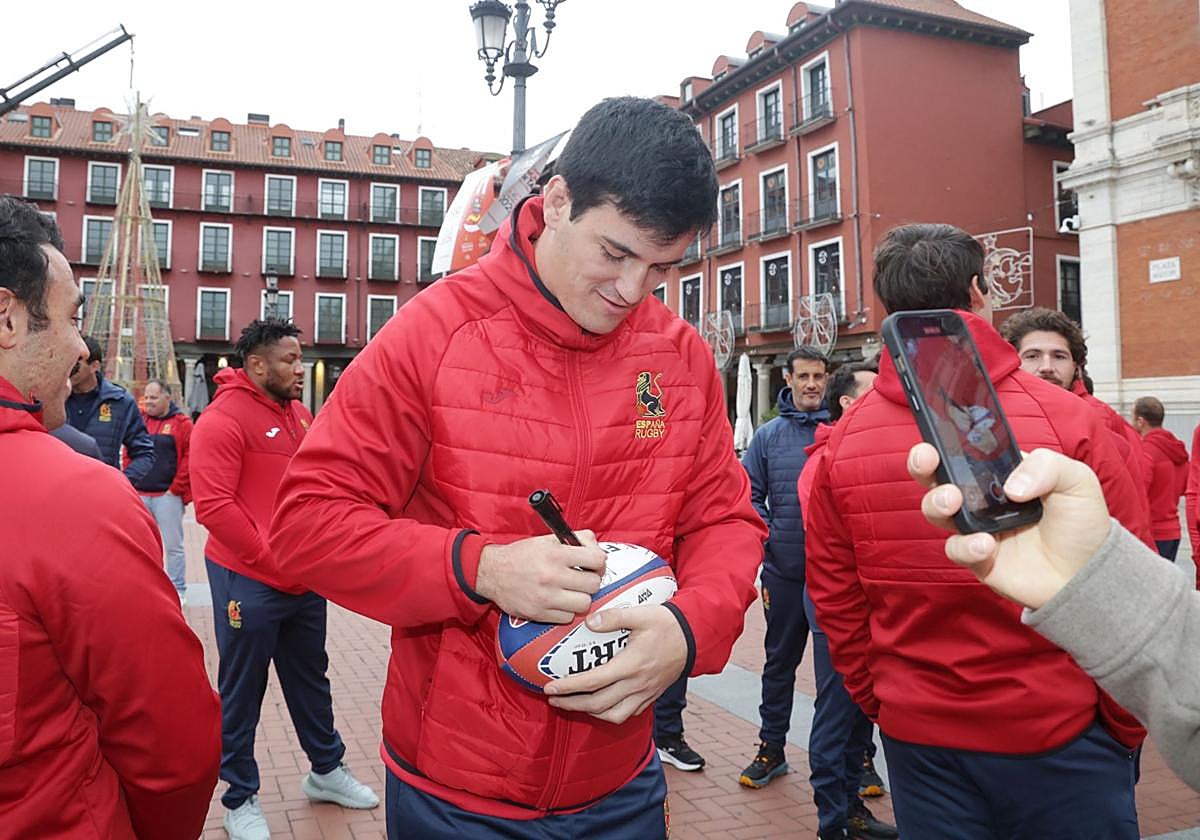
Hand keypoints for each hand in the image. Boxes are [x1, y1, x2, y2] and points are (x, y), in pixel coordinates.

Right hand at [474, 531, 604, 623]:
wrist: (492, 572)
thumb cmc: (521, 555)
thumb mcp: (546, 539)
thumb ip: (573, 540)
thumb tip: (596, 548)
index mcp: (555, 553)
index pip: (596, 559)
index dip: (599, 561)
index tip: (594, 564)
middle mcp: (551, 575)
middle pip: (593, 584)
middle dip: (591, 580)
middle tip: (583, 578)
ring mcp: (545, 597)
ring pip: (584, 604)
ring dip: (580, 598)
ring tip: (571, 591)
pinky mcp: (538, 614)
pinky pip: (567, 617)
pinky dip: (566, 611)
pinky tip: (558, 601)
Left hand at [544, 605, 686, 724]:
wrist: (694, 637)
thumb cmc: (667, 624)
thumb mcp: (641, 614)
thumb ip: (613, 617)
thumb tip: (589, 621)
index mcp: (631, 665)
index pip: (593, 681)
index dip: (569, 687)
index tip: (550, 687)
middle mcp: (637, 684)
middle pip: (598, 704)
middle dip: (572, 704)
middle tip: (553, 698)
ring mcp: (645, 693)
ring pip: (613, 715)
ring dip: (590, 712)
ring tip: (573, 704)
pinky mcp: (651, 696)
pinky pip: (628, 714)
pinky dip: (610, 714)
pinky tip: (600, 706)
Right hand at [907, 443, 1111, 608]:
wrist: (1088, 574)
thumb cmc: (1081, 523)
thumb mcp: (1076, 480)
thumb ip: (1047, 467)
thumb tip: (1012, 486)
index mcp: (999, 473)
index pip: (964, 450)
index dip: (944, 440)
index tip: (936, 434)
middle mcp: (980, 498)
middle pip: (936, 476)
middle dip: (921, 463)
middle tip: (928, 459)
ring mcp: (975, 527)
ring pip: (935, 510)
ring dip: (936, 502)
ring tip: (953, 501)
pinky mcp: (976, 558)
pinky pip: (956, 548)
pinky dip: (965, 546)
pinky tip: (987, 545)